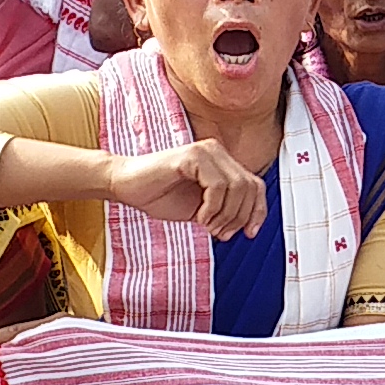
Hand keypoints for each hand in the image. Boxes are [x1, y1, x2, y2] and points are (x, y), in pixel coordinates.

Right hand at [110, 140, 266, 238]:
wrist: (127, 186)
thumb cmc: (160, 195)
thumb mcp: (203, 208)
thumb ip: (226, 210)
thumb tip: (249, 226)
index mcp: (222, 162)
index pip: (255, 185)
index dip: (257, 211)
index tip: (250, 233)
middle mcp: (217, 152)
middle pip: (249, 187)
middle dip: (239, 217)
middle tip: (219, 232)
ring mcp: (205, 151)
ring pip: (237, 187)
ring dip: (225, 214)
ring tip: (207, 224)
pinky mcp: (192, 156)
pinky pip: (217, 185)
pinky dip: (212, 207)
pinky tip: (199, 216)